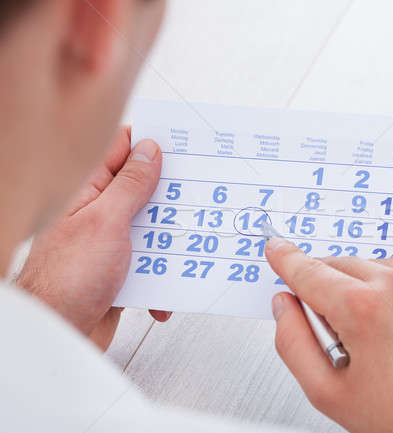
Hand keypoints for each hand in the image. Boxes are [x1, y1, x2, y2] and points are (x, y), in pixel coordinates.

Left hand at [17, 126, 170, 350]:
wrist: (58, 334)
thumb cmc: (68, 279)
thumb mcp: (106, 222)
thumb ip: (130, 185)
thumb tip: (148, 152)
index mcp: (89, 191)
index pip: (121, 150)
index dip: (150, 143)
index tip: (181, 145)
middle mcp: (100, 212)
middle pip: (144, 190)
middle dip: (171, 197)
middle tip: (194, 196)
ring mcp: (112, 241)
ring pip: (153, 228)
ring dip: (170, 243)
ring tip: (183, 252)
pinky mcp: (122, 269)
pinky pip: (153, 263)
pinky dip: (162, 278)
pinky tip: (162, 295)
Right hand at [266, 239, 392, 432]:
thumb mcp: (330, 392)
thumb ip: (293, 343)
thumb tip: (284, 308)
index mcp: (362, 309)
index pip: (308, 272)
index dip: (286, 261)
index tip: (277, 250)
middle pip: (338, 266)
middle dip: (326, 287)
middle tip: (337, 330)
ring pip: (372, 265)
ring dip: (361, 286)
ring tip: (376, 331)